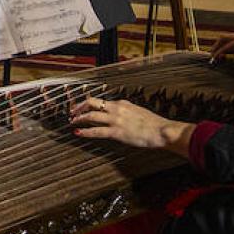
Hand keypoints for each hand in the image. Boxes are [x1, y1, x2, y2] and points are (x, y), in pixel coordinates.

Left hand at [70, 96, 190, 154]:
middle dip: (80, 106)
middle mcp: (116, 109)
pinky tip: (78, 132)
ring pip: (91, 115)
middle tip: (72, 111)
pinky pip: (96, 131)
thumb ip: (126, 112)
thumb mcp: (138, 112)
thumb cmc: (153, 124)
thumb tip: (118, 116)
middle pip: (92, 103)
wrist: (161, 131)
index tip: (83, 107)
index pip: (102, 101)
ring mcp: (115, 120)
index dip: (90, 104)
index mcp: (122, 103)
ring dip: (79, 118)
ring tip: (72, 121)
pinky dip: (85, 131)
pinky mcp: (117, 132)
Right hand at [208, 32, 233, 65]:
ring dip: (222, 47)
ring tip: (216, 56)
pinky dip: (229, 48)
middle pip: (226, 38)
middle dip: (217, 46)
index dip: (219, 53)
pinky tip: (226, 55)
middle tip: (211, 56)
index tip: (213, 60)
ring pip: (230, 39)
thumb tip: (224, 59)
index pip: (228, 45)